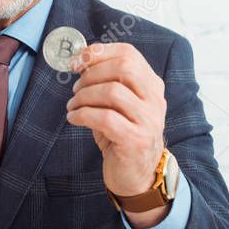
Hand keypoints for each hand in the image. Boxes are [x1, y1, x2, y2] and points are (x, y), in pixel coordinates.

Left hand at [65, 42, 167, 228]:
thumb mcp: (118, 106)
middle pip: (124, 67)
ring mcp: (148, 120)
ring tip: (73, 106)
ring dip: (84, 96)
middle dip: (91, 74)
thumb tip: (80, 61)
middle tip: (75, 88)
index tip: (77, 61)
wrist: (138, 176)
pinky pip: (104, 118)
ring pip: (112, 92)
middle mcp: (155, 100)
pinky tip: (74, 119)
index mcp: (152, 85)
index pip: (129, 54)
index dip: (99, 53)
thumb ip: (106, 83)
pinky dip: (82, 115)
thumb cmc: (122, 136)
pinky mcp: (135, 140)